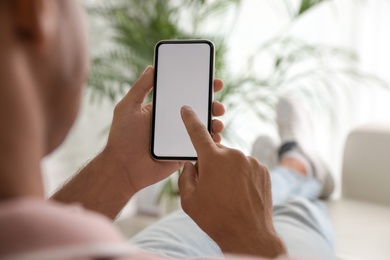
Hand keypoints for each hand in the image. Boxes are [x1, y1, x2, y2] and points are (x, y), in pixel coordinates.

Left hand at [102, 66, 224, 193]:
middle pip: (199, 110)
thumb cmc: (122, 137)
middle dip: (213, 105)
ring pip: (203, 127)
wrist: (123, 168)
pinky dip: (211, 142)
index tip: (214, 82)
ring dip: (215, 123)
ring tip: (217, 122)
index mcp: (163, 109)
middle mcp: (174, 122)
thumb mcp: (128, 107)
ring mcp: (180, 138)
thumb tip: (152, 68)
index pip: (185, 94)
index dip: (201, 87)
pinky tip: (215, 139)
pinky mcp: (183, 153)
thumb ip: (140, 88)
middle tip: (218, 105)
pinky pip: (201, 146)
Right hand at [178, 106, 285, 257]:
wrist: (248, 234)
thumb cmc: (215, 218)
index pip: (198, 132)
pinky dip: (241, 176)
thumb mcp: (189, 200)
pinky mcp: (263, 169)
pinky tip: (241, 193)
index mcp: (212, 159)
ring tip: (229, 194)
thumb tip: (191, 165)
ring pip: (232, 160)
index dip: (190, 119)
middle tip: (212, 187)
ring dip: (228, 171)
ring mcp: (251, 161)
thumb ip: (186, 176)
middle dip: (211, 164)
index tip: (187, 109)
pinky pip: (246, 167)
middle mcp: (233, 155)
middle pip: (216, 152)